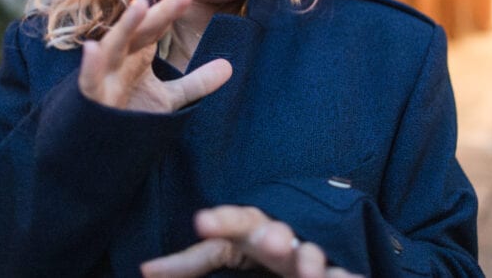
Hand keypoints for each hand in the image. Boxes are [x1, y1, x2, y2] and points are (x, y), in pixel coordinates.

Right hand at [78, 0, 231, 112]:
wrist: (93, 144)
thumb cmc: (128, 114)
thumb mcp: (168, 99)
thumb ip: (196, 82)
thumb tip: (229, 67)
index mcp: (137, 52)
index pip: (157, 24)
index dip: (173, 6)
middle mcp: (120, 58)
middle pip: (142, 29)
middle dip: (161, 11)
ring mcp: (104, 76)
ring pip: (114, 45)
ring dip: (126, 25)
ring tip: (141, 3)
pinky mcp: (91, 97)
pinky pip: (88, 79)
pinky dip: (90, 64)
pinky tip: (92, 47)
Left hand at [140, 206, 363, 277]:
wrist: (312, 239)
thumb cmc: (259, 248)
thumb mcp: (228, 251)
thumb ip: (190, 263)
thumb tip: (145, 270)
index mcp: (254, 228)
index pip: (236, 219)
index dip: (221, 220)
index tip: (202, 222)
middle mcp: (285, 236)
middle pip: (278, 234)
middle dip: (274, 237)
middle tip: (269, 241)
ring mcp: (313, 254)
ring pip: (312, 254)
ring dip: (310, 260)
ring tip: (307, 271)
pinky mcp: (339, 270)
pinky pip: (344, 274)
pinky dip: (346, 277)